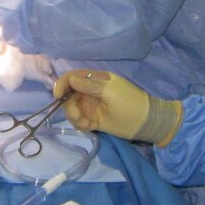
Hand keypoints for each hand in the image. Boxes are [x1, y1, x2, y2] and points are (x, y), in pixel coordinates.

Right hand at [53, 70, 181, 145]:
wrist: (146, 123)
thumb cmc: (130, 104)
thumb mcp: (110, 93)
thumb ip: (89, 86)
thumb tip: (70, 79)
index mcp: (95, 79)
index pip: (71, 77)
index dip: (61, 84)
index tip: (58, 96)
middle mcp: (89, 91)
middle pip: (67, 95)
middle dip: (69, 106)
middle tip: (79, 116)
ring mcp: (90, 105)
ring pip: (71, 109)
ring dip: (75, 118)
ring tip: (88, 124)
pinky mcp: (92, 118)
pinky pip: (78, 120)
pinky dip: (81, 124)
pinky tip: (92, 127)